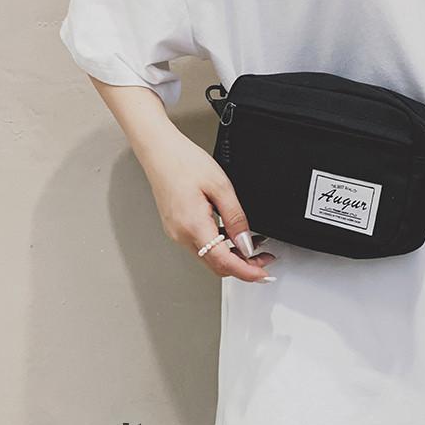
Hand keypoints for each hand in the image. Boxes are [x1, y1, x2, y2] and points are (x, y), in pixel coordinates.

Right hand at [141, 127, 276, 282]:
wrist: (160, 151)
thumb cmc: (184, 162)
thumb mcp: (220, 186)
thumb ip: (236, 218)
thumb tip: (247, 243)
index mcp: (192, 225)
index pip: (224, 261)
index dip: (247, 271)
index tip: (263, 273)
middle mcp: (181, 234)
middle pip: (216, 264)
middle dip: (243, 266)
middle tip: (264, 260)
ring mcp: (176, 232)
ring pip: (209, 256)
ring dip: (232, 256)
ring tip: (255, 246)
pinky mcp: (176, 227)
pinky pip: (201, 244)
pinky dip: (220, 245)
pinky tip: (233, 235)